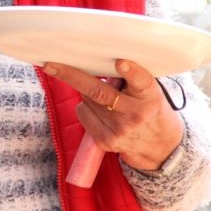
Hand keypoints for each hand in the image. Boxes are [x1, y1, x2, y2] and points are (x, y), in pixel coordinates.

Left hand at [43, 59, 184, 171]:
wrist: (159, 148)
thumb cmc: (151, 110)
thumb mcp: (150, 92)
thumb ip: (131, 79)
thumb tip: (100, 62)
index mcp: (149, 96)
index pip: (142, 82)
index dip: (131, 72)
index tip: (120, 63)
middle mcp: (134, 114)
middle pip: (98, 92)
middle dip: (71, 76)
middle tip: (51, 65)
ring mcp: (118, 129)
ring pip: (86, 99)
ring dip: (88, 92)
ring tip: (106, 98)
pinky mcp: (105, 141)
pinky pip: (82, 113)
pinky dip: (86, 107)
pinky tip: (101, 112)